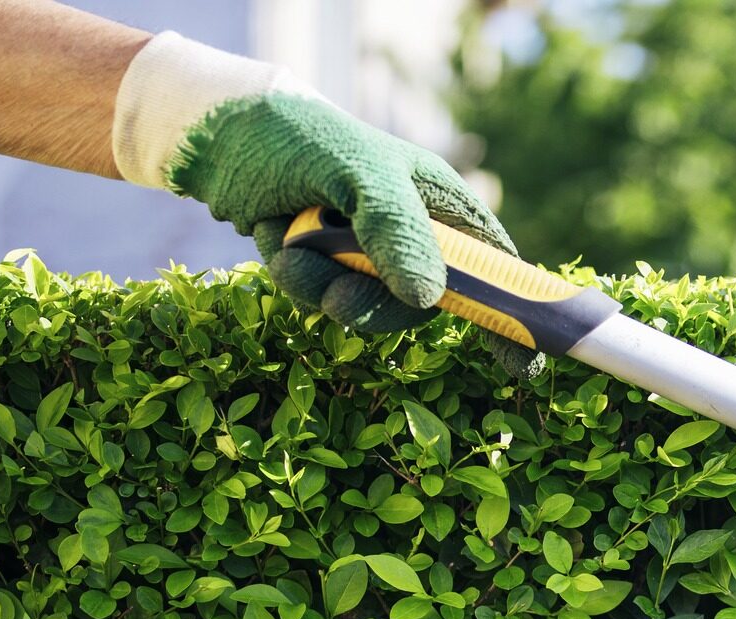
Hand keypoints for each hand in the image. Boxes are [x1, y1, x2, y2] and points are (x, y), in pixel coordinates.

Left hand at [112, 32, 542, 378]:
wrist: (216, 136)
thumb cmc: (296, 136)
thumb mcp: (354, 173)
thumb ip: (396, 231)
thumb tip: (429, 300)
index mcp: (437, 201)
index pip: (493, 265)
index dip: (512, 314)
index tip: (520, 365)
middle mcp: (410, 232)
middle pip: (423, 304)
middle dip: (377, 306)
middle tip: (339, 298)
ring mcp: (369, 254)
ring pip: (369, 308)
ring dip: (324, 290)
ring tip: (289, 250)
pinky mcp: (328, 269)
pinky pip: (326, 302)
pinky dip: (297, 282)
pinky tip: (275, 240)